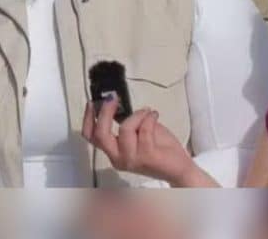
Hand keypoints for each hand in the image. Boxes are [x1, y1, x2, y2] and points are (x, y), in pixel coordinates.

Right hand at [82, 98, 214, 186]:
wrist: (178, 168)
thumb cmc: (159, 148)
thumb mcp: (137, 134)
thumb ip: (125, 124)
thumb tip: (117, 104)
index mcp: (114, 153)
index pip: (92, 138)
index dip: (89, 119)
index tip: (92, 102)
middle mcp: (118, 158)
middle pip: (100, 134)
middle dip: (105, 113)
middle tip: (112, 99)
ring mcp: (132, 159)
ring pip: (126, 128)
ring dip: (138, 114)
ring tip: (148, 112)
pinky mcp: (147, 156)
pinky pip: (144, 128)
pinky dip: (150, 117)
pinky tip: (155, 115)